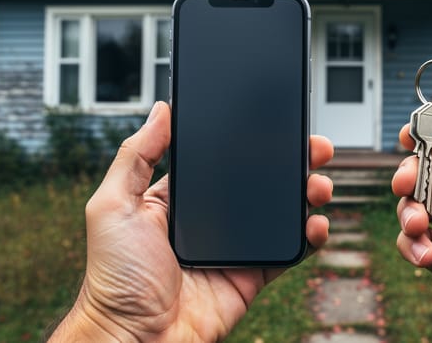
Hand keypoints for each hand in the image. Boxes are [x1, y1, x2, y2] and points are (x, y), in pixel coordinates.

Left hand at [50, 101, 334, 341]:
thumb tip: (161, 110)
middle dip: (293, 161)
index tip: (277, 121)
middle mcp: (211, 219)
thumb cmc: (113, 277)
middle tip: (315, 147)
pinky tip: (316, 223)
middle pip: (262, 181)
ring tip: (319, 185)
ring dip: (308, 193)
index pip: (223, 159)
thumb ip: (135, 156)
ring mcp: (235, 247)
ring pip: (282, 212)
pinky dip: (309, 236)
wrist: (135, 338)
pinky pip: (289, 252)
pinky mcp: (252, 275)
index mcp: (178, 198)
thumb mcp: (111, 205)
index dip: (252, 140)